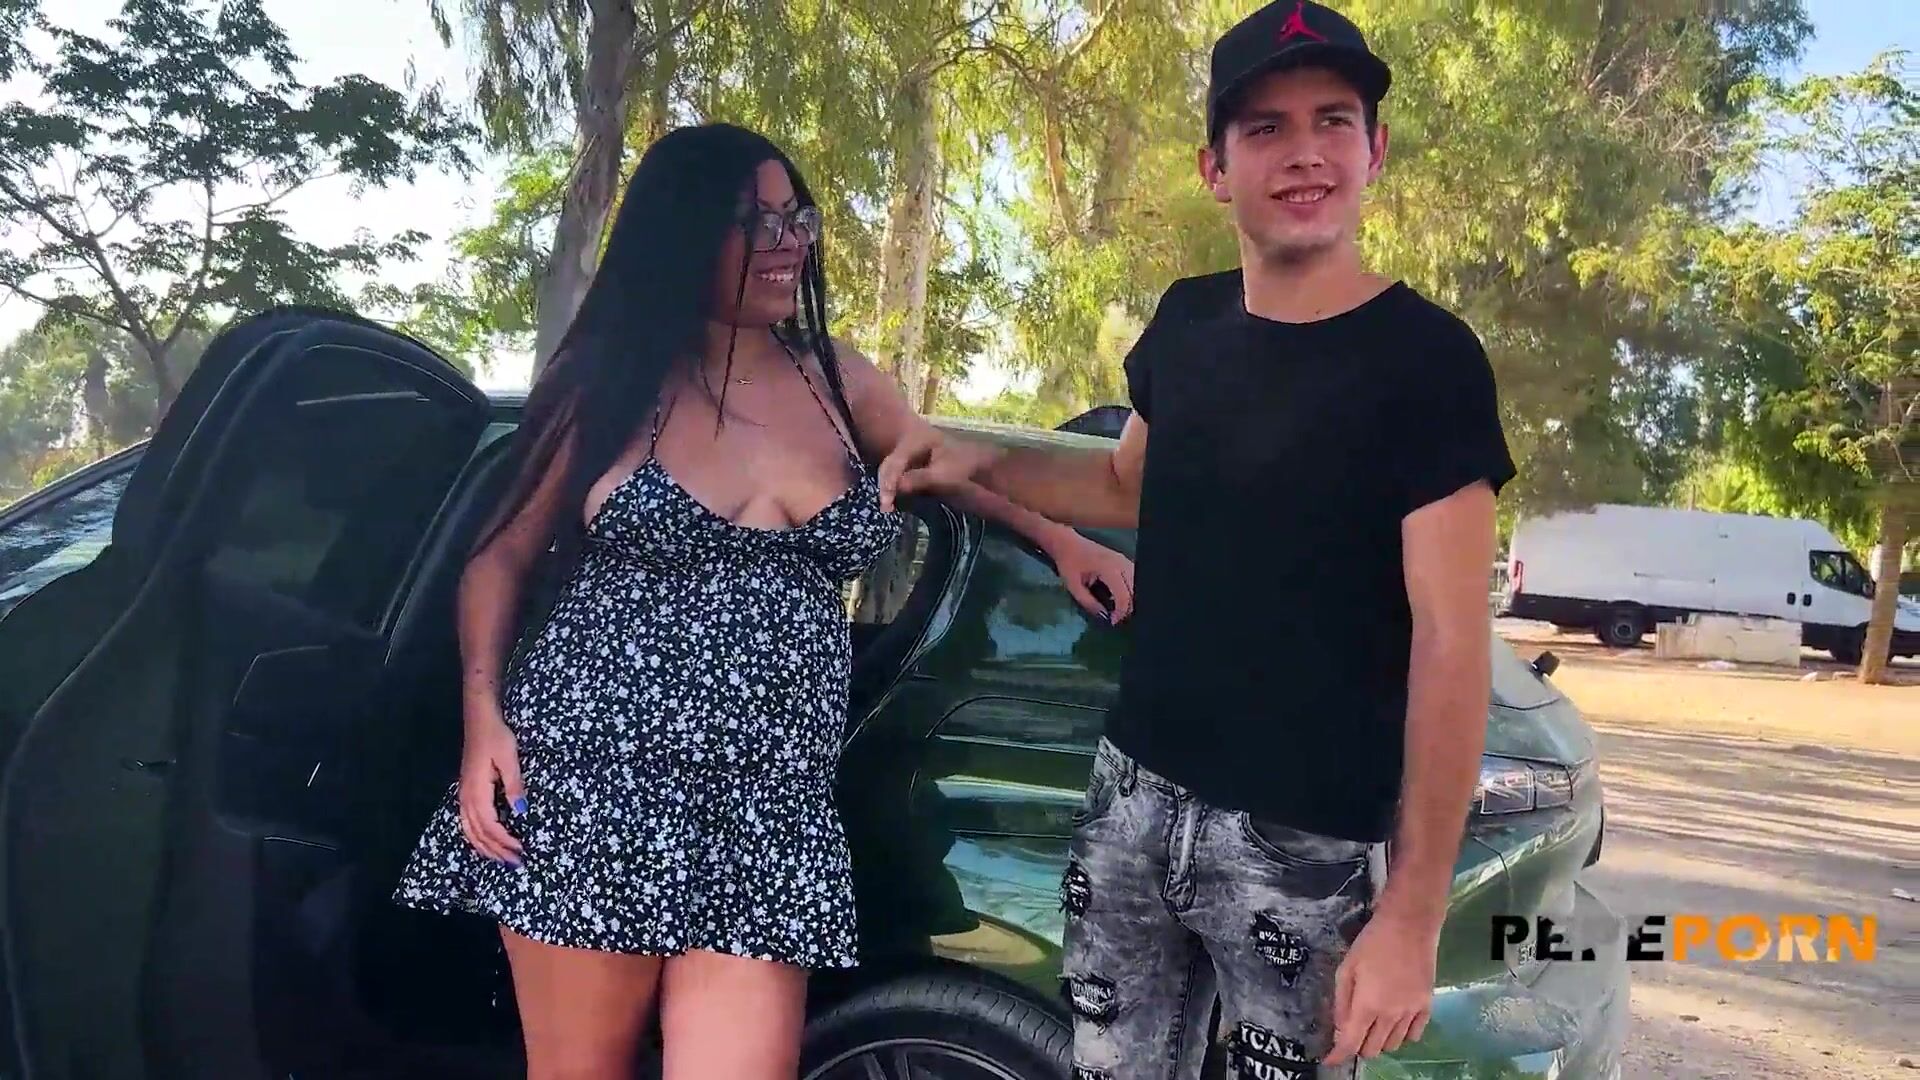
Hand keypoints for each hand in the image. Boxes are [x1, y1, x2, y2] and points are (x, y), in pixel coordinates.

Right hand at [458, 707, 525, 865]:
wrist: (480, 720)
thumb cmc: (496, 737)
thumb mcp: (509, 759)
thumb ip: (514, 786)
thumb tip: (521, 811)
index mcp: (477, 792)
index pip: (490, 826)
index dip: (504, 841)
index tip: (521, 851)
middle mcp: (466, 798)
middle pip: (479, 833)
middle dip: (496, 851)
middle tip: (515, 863)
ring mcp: (463, 795)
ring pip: (470, 831)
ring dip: (485, 847)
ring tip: (501, 859)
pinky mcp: (465, 792)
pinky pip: (467, 822)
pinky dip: (476, 837)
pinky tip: (485, 842)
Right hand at [877, 425, 999, 511]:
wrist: (973, 462)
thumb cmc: (961, 464)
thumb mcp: (945, 473)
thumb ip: (921, 478)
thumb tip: (898, 487)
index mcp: (915, 440)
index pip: (896, 461)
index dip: (889, 480)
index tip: (887, 500)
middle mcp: (906, 445)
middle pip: (888, 466)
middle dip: (885, 486)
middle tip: (885, 507)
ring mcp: (905, 455)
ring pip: (888, 472)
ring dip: (886, 489)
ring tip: (887, 507)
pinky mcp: (906, 466)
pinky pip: (893, 478)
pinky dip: (892, 489)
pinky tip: (892, 501)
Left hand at [1046, 529, 1134, 623]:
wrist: (1067, 543)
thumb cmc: (1068, 563)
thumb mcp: (1074, 587)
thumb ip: (1089, 603)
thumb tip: (1104, 618)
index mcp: (1109, 568)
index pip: (1124, 595)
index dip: (1121, 612)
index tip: (1113, 622)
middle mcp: (1121, 563)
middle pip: (1135, 591)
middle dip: (1128, 607)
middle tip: (1116, 618)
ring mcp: (1124, 560)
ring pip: (1138, 584)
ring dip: (1131, 599)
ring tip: (1118, 609)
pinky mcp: (1123, 561)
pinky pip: (1134, 578)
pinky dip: (1131, 590)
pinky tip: (1120, 598)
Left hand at [1324, 908, 1438, 1064]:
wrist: (1410, 925)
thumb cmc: (1372, 942)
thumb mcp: (1346, 968)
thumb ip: (1341, 1002)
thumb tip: (1340, 1029)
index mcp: (1367, 1006)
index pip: (1350, 1044)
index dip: (1337, 1056)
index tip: (1328, 1060)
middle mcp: (1390, 1016)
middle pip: (1372, 1049)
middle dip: (1357, 1045)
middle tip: (1351, 1030)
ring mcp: (1411, 1012)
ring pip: (1393, 1045)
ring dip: (1379, 1040)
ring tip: (1373, 1023)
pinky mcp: (1427, 1006)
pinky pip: (1415, 1035)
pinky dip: (1402, 1035)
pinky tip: (1394, 1021)